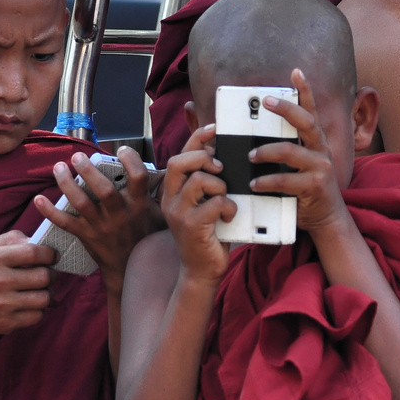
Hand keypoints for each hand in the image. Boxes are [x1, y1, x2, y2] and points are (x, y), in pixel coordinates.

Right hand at [0, 231, 56, 339]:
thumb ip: (12, 238)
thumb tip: (38, 241)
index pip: (34, 252)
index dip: (50, 254)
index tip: (52, 257)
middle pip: (44, 276)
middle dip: (51, 275)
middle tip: (47, 275)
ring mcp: (1, 304)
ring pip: (44, 298)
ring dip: (46, 294)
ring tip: (38, 291)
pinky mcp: (6, 323)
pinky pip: (37, 316)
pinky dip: (38, 311)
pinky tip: (28, 305)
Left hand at [36, 147, 163, 290]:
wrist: (128, 270)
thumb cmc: (143, 238)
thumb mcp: (157, 216)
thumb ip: (155, 195)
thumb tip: (160, 172)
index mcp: (138, 206)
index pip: (138, 178)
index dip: (131, 161)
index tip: (122, 150)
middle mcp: (119, 215)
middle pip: (103, 190)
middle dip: (88, 171)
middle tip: (77, 157)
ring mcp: (100, 226)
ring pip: (81, 203)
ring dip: (67, 184)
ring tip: (59, 167)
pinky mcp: (85, 235)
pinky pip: (64, 222)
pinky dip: (49, 211)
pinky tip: (39, 199)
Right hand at [160, 125, 232, 283]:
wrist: (201, 270)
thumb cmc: (207, 234)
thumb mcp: (204, 203)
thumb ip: (208, 181)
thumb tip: (221, 154)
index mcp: (172, 190)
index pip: (180, 154)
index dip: (197, 138)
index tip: (215, 128)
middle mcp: (170, 199)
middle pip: (180, 162)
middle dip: (204, 158)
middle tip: (221, 169)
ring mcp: (178, 213)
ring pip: (199, 180)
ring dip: (220, 185)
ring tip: (226, 198)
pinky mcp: (192, 226)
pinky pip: (215, 203)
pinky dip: (229, 207)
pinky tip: (229, 217)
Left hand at [249, 69, 354, 243]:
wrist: (325, 218)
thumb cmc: (304, 189)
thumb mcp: (296, 165)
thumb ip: (280, 150)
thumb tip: (251, 138)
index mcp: (315, 140)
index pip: (311, 110)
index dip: (305, 90)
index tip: (296, 71)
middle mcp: (321, 149)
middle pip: (306, 121)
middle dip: (285, 108)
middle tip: (265, 101)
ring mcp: (320, 166)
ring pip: (291, 151)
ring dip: (267, 151)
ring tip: (250, 154)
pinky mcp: (314, 186)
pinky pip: (287, 180)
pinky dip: (267, 181)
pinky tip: (254, 183)